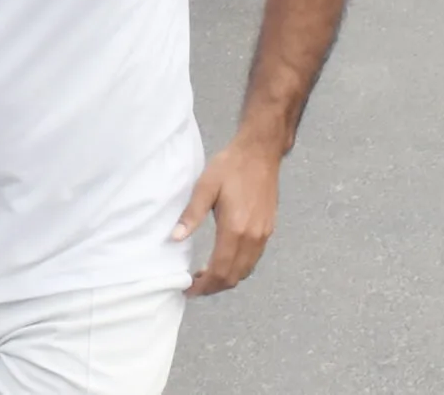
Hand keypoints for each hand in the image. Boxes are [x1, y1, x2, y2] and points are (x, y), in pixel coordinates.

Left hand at [174, 131, 282, 296]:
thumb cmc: (231, 167)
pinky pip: (253, 260)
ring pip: (246, 270)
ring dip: (226, 279)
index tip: (188, 289)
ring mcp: (264, 235)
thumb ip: (191, 215)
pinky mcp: (268, 230)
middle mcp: (253, 237)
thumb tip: (175, 238)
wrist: (260, 153)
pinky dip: (238, 268)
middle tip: (194, 286)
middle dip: (213, 287)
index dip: (204, 285)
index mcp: (235, 229)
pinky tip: (224, 260)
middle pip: (234, 276)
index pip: (220, 270)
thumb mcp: (205, 186)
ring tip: (205, 275)